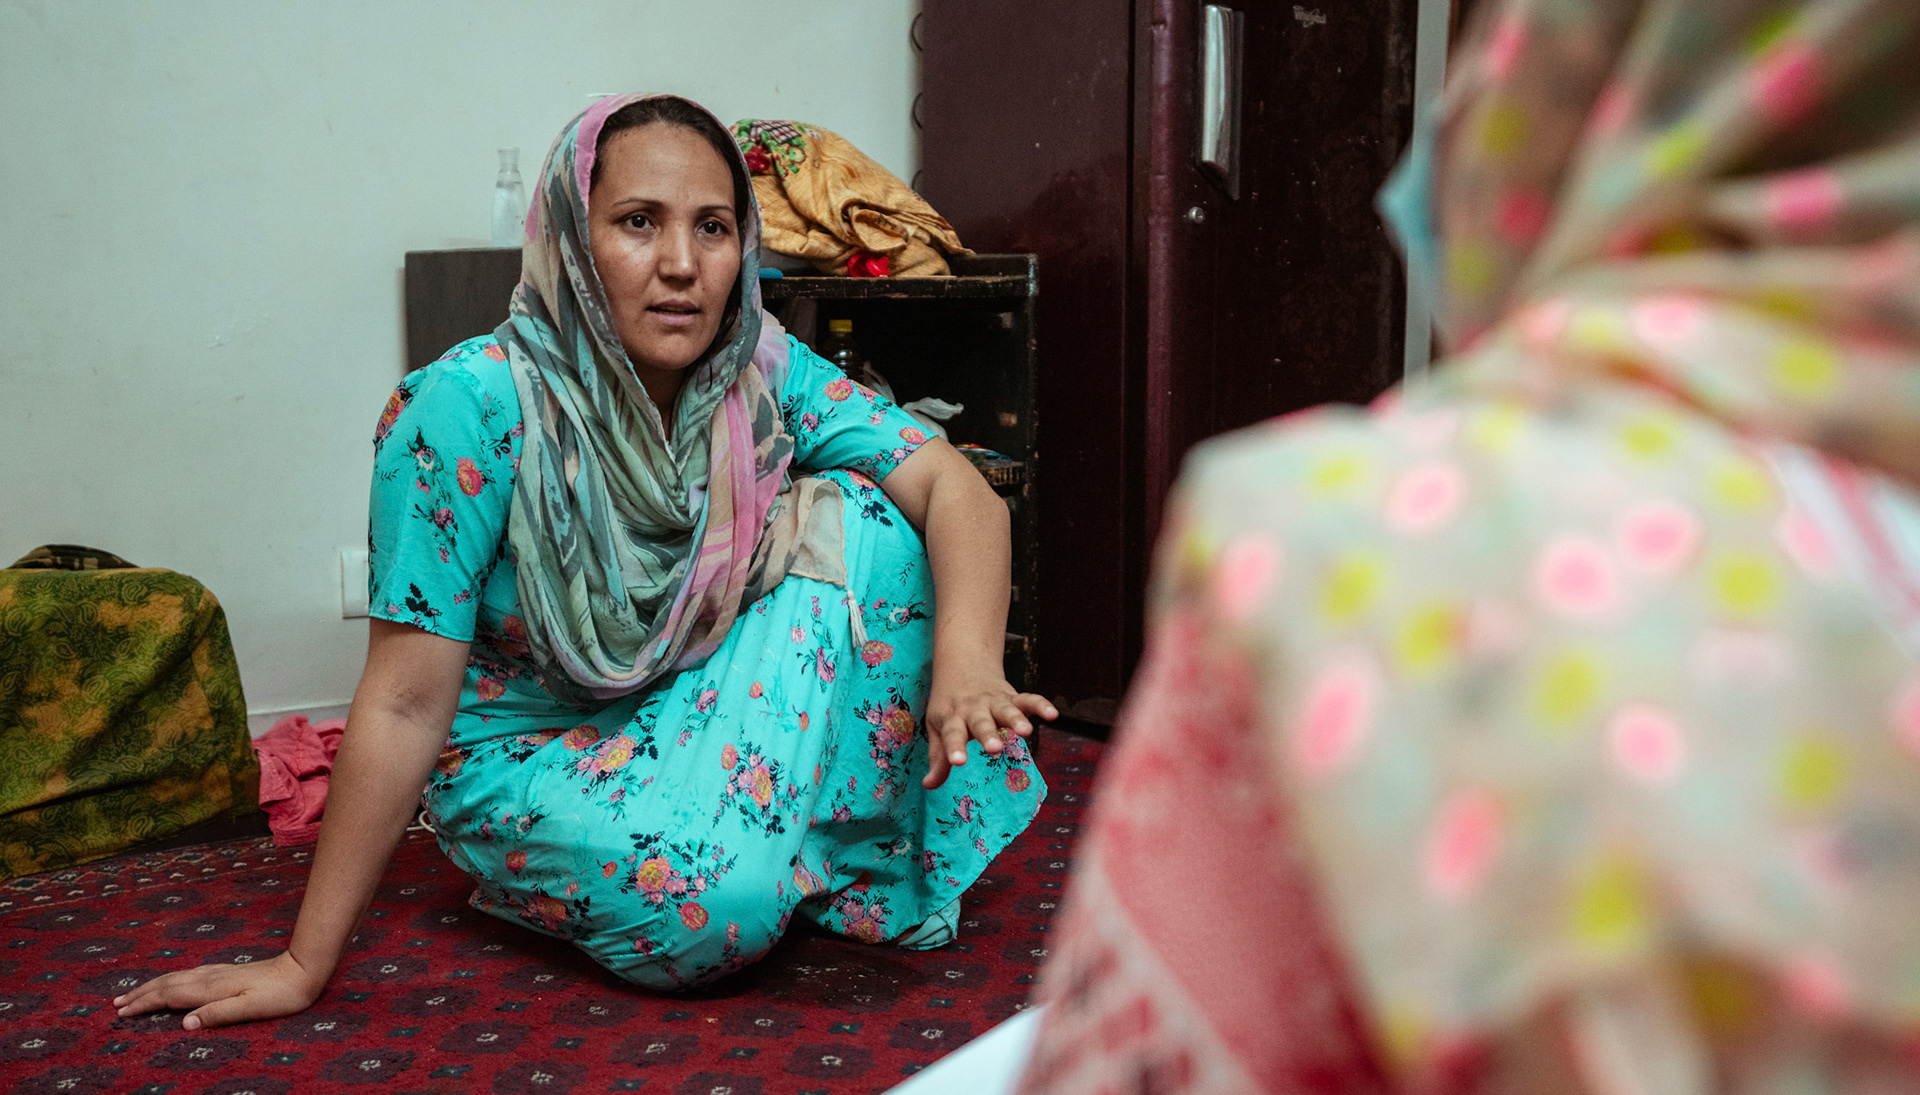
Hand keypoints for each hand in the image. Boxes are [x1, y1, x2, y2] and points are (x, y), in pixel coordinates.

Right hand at [113, 951, 323, 1029]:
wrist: (304, 969)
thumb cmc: (281, 994)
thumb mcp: (251, 1008)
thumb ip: (218, 1014)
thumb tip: (183, 1024)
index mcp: (211, 988)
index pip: (169, 996)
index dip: (144, 1004)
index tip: (121, 1013)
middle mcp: (210, 977)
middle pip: (167, 984)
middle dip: (140, 993)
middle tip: (115, 1003)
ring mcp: (218, 972)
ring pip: (176, 977)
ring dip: (152, 985)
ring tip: (134, 993)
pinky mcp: (227, 972)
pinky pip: (188, 975)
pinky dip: (171, 980)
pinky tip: (173, 983)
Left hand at [921, 672, 1056, 788]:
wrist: (963, 664)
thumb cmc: (949, 705)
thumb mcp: (938, 727)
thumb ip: (938, 758)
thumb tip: (928, 786)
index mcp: (952, 718)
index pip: (952, 735)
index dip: (954, 748)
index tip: (958, 762)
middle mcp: (974, 709)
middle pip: (981, 723)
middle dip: (989, 735)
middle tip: (994, 748)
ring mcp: (994, 702)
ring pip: (1006, 710)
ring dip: (1016, 719)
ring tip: (1026, 731)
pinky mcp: (1012, 696)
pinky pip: (1028, 699)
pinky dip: (1040, 704)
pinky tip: (1052, 714)